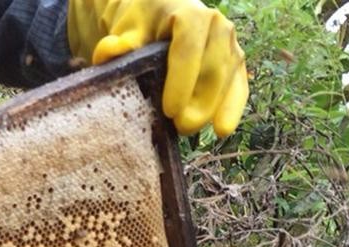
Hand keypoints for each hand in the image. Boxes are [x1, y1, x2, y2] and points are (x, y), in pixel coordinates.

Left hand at [68, 0, 247, 136]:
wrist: (159, 20)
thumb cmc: (142, 27)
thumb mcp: (127, 31)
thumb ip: (118, 44)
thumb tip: (108, 51)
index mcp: (190, 14)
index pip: (188, 48)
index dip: (181, 81)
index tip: (169, 110)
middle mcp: (217, 25)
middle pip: (212, 68)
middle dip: (199, 102)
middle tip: (179, 127)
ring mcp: (230, 45)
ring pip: (227, 81)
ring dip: (211, 110)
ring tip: (187, 130)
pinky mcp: (236, 64)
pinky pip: (239, 89)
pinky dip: (231, 111)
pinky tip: (220, 130)